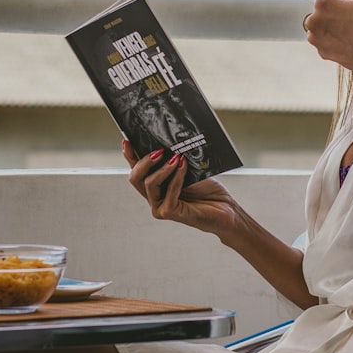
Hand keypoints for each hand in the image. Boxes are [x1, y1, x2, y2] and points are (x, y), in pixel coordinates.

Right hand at [122, 139, 238, 236]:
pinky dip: (176, 176)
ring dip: (162, 168)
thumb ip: (172, 160)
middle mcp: (154, 197)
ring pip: (149, 184)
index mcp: (156, 186)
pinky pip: (168, 191)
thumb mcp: (187, 169)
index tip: (127, 140)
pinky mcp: (169, 213)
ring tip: (175, 157)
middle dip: (144, 161)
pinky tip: (183, 165)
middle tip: (158, 150)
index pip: (137, 169)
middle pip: (135, 178)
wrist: (225, 208)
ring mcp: (160, 207)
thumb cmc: (207, 190)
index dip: (129, 155)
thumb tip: (163, 143)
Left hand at [304, 0, 352, 76]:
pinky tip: (350, 41)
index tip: (350, 8)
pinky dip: (335, 40)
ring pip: (323, 28)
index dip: (339, 1)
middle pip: (322, 13)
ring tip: (352, 32)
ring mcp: (316, 39)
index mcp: (321, 5)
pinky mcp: (322, 52)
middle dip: (334, 15)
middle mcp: (313, 22)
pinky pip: (326, 41)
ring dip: (333, 28)